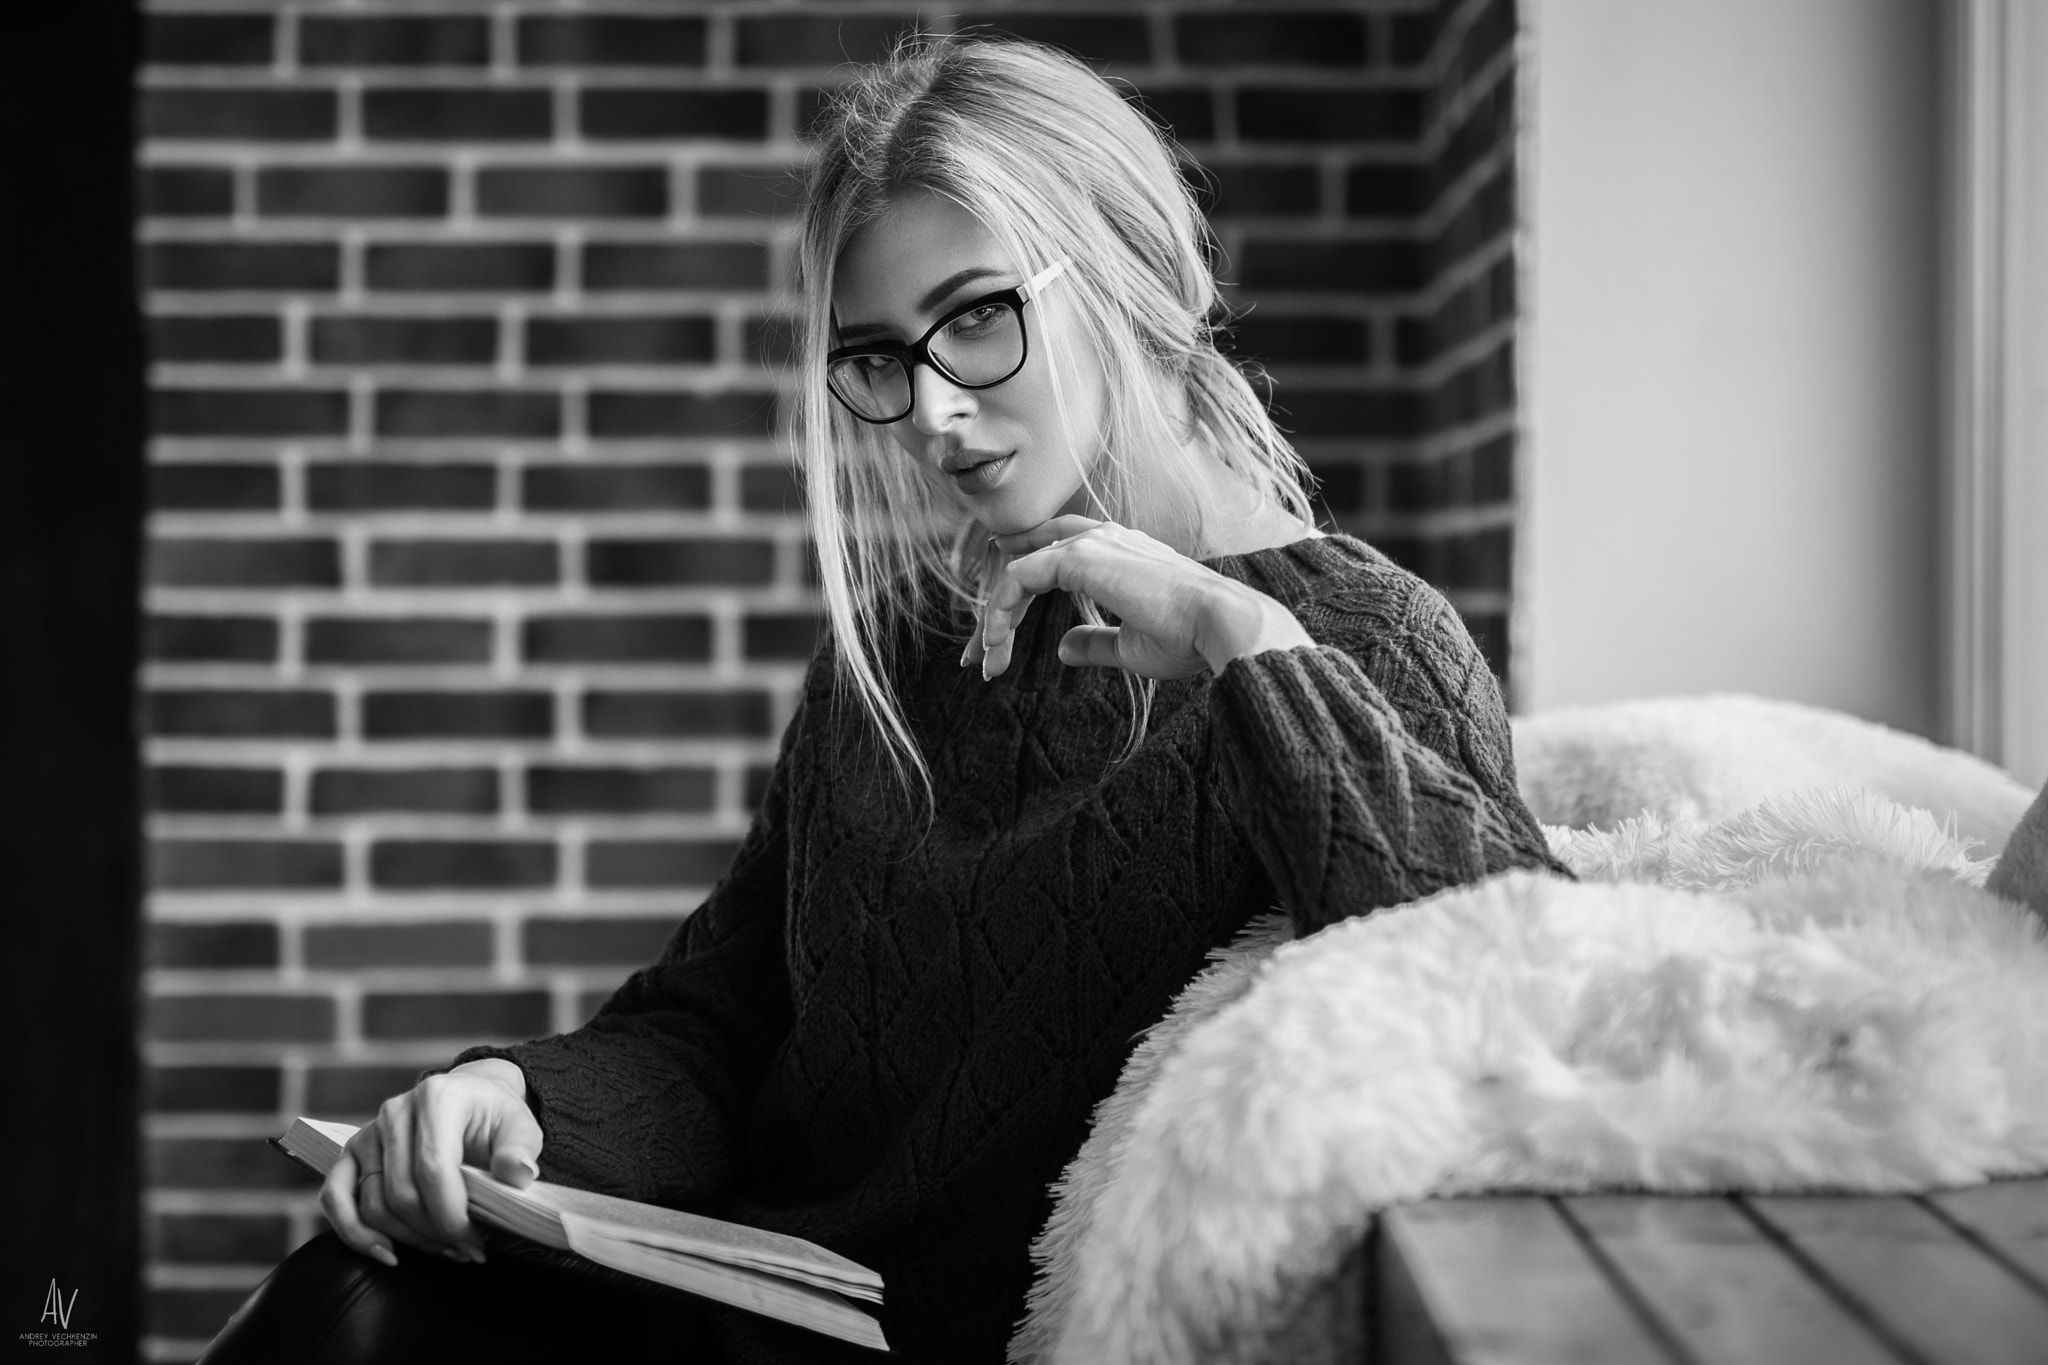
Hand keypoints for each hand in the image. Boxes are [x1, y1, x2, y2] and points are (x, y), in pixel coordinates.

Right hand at [319, 1058, 540, 1267]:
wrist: (471, 1098)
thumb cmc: (494, 1117)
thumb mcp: (520, 1126)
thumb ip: (519, 1151)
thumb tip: (518, 1175)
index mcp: (438, 1098)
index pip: (433, 1170)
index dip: (452, 1216)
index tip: (476, 1244)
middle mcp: (395, 1111)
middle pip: (401, 1194)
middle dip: (435, 1234)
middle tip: (466, 1251)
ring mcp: (368, 1131)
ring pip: (373, 1205)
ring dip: (408, 1240)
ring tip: (445, 1250)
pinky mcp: (352, 1152)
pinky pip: (335, 1198)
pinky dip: (354, 1232)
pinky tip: (387, 1253)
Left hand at [967, 517, 1313, 680]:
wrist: (1218, 628)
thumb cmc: (1188, 639)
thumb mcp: (1130, 646)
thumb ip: (1095, 641)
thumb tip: (1064, 649)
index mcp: (1117, 553)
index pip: (1050, 558)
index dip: (1017, 595)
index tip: (997, 640)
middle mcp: (1102, 538)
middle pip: (1026, 559)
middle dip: (995, 605)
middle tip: (977, 656)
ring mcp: (1092, 542)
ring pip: (1016, 567)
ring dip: (994, 614)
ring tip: (986, 658)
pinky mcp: (1081, 556)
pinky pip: (1019, 575)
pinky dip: (1001, 607)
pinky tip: (997, 640)